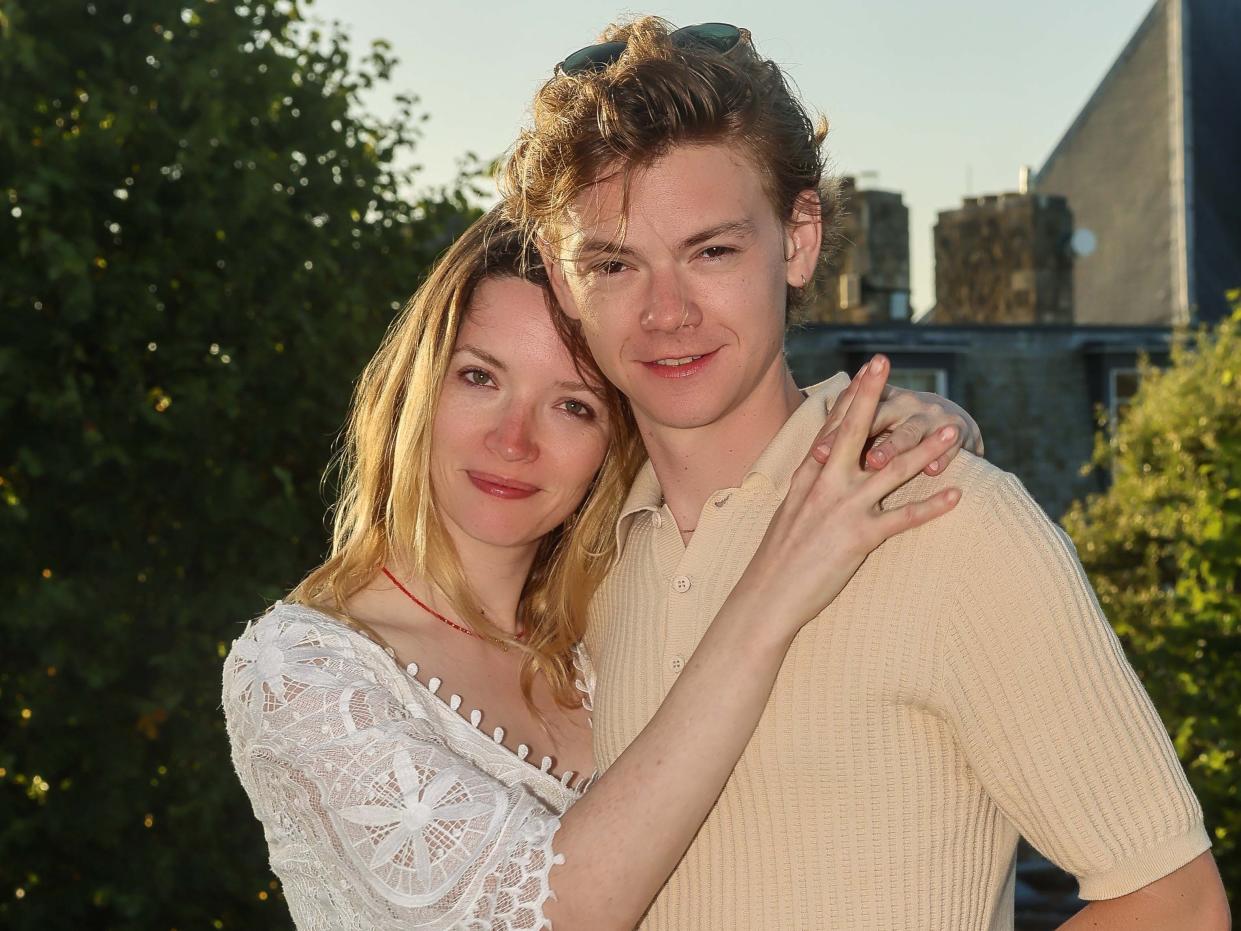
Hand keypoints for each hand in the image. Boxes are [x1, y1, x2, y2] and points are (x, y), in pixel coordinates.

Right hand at [737, 355, 961, 630]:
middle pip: (854, 431)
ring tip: (953, 431)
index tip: (869, 368)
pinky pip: (902, 518)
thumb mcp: (790, 511)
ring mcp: (842, 509)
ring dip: (926, 449)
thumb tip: (821, 466)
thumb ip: (810, 485)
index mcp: (808, 476)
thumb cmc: (778, 559)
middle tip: (888, 363)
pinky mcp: (858, 538)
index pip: (832, 426)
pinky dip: (931, 506)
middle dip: (873, 395)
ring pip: (891, 470)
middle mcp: (825, 484)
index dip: (853, 395)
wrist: (766, 596)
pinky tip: (957, 495)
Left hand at [811, 359, 983, 475]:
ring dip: (893, 446)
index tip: (816, 455)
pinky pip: (949, 446)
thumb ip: (852, 432)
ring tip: (877, 463)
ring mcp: (931, 416)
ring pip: (909, 432)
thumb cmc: (903, 428)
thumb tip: (815, 449)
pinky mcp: (959, 432)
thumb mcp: (881, 423)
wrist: (954, 420)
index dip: (835, 434)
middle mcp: (904, 404)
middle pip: (878, 419)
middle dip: (857, 435)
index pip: (853, 416)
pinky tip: (933, 471)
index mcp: (880, 402)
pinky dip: (942, 457)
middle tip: (833, 455)